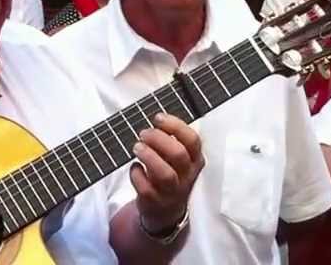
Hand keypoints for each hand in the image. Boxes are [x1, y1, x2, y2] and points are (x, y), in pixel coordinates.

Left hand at [130, 113, 204, 233]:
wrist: (165, 211)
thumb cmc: (170, 175)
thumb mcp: (178, 159)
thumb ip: (172, 140)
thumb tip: (156, 118)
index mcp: (195, 160)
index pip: (193, 141)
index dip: (175, 126)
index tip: (158, 118)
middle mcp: (187, 176)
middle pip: (178, 154)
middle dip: (158, 139)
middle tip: (144, 133)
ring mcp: (172, 191)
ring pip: (165, 174)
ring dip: (149, 156)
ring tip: (137, 147)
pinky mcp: (155, 202)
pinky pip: (146, 188)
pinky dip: (137, 174)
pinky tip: (135, 168)